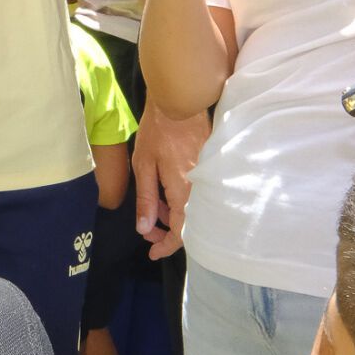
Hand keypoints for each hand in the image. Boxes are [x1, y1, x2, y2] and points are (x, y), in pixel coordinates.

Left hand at [132, 102, 210, 259]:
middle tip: (148, 230)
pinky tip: (168, 196)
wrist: (181, 101)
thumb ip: (146, 199)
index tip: (152, 253)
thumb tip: (145, 229)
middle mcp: (201, 188)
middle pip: (190, 224)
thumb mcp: (144, 165)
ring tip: (155, 210)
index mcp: (184, 190)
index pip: (181, 232)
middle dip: (167, 232)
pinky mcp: (211, 168)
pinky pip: (197, 195)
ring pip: (194, 209)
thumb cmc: (158, 131)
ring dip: (174, 215)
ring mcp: (208, 178)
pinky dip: (182, 201)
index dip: (166, 246)